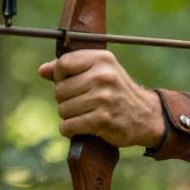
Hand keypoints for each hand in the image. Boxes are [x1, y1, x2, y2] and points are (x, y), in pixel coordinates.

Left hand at [38, 50, 163, 146]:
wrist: (147, 116)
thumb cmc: (117, 92)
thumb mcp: (100, 72)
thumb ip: (71, 69)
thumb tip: (42, 70)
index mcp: (103, 59)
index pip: (63, 64)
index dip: (60, 77)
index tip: (72, 84)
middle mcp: (104, 76)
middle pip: (59, 90)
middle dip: (65, 100)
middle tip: (82, 103)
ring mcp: (104, 98)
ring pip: (63, 110)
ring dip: (69, 116)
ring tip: (85, 114)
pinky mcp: (103, 119)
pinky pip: (68, 126)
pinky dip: (71, 130)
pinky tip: (83, 127)